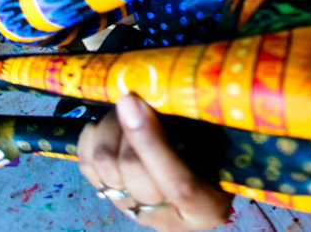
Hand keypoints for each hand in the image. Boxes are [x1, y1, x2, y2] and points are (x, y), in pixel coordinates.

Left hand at [78, 95, 232, 231]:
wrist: (199, 173)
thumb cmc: (219, 151)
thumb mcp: (222, 142)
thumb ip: (203, 127)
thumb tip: (164, 91)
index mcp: (207, 208)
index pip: (179, 184)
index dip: (152, 143)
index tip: (132, 102)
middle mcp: (169, 218)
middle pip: (133, 172)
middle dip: (127, 125)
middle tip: (134, 96)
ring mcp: (135, 210)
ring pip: (105, 167)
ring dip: (110, 127)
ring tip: (124, 107)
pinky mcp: (110, 198)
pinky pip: (88, 167)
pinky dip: (92, 138)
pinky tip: (107, 124)